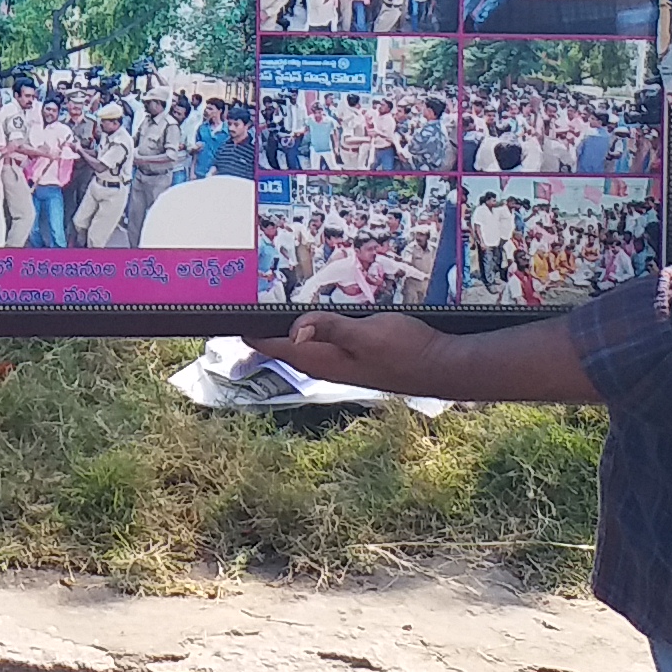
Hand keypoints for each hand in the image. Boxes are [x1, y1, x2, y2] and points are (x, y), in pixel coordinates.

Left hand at [252, 309, 452, 396]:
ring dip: (287, 328)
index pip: (277, 347)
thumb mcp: (367, 332)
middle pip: (286, 347)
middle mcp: (329, 365)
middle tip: (243, 305)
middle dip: (265, 328)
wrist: (441, 365)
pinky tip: (313, 315)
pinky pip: (324, 341)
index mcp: (325, 361)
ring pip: (305, 344)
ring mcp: (343, 362)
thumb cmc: (407, 350)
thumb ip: (331, 328)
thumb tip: (294, 331)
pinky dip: (311, 328)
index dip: (252, 333)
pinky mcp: (357, 356)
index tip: (229, 317)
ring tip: (268, 308)